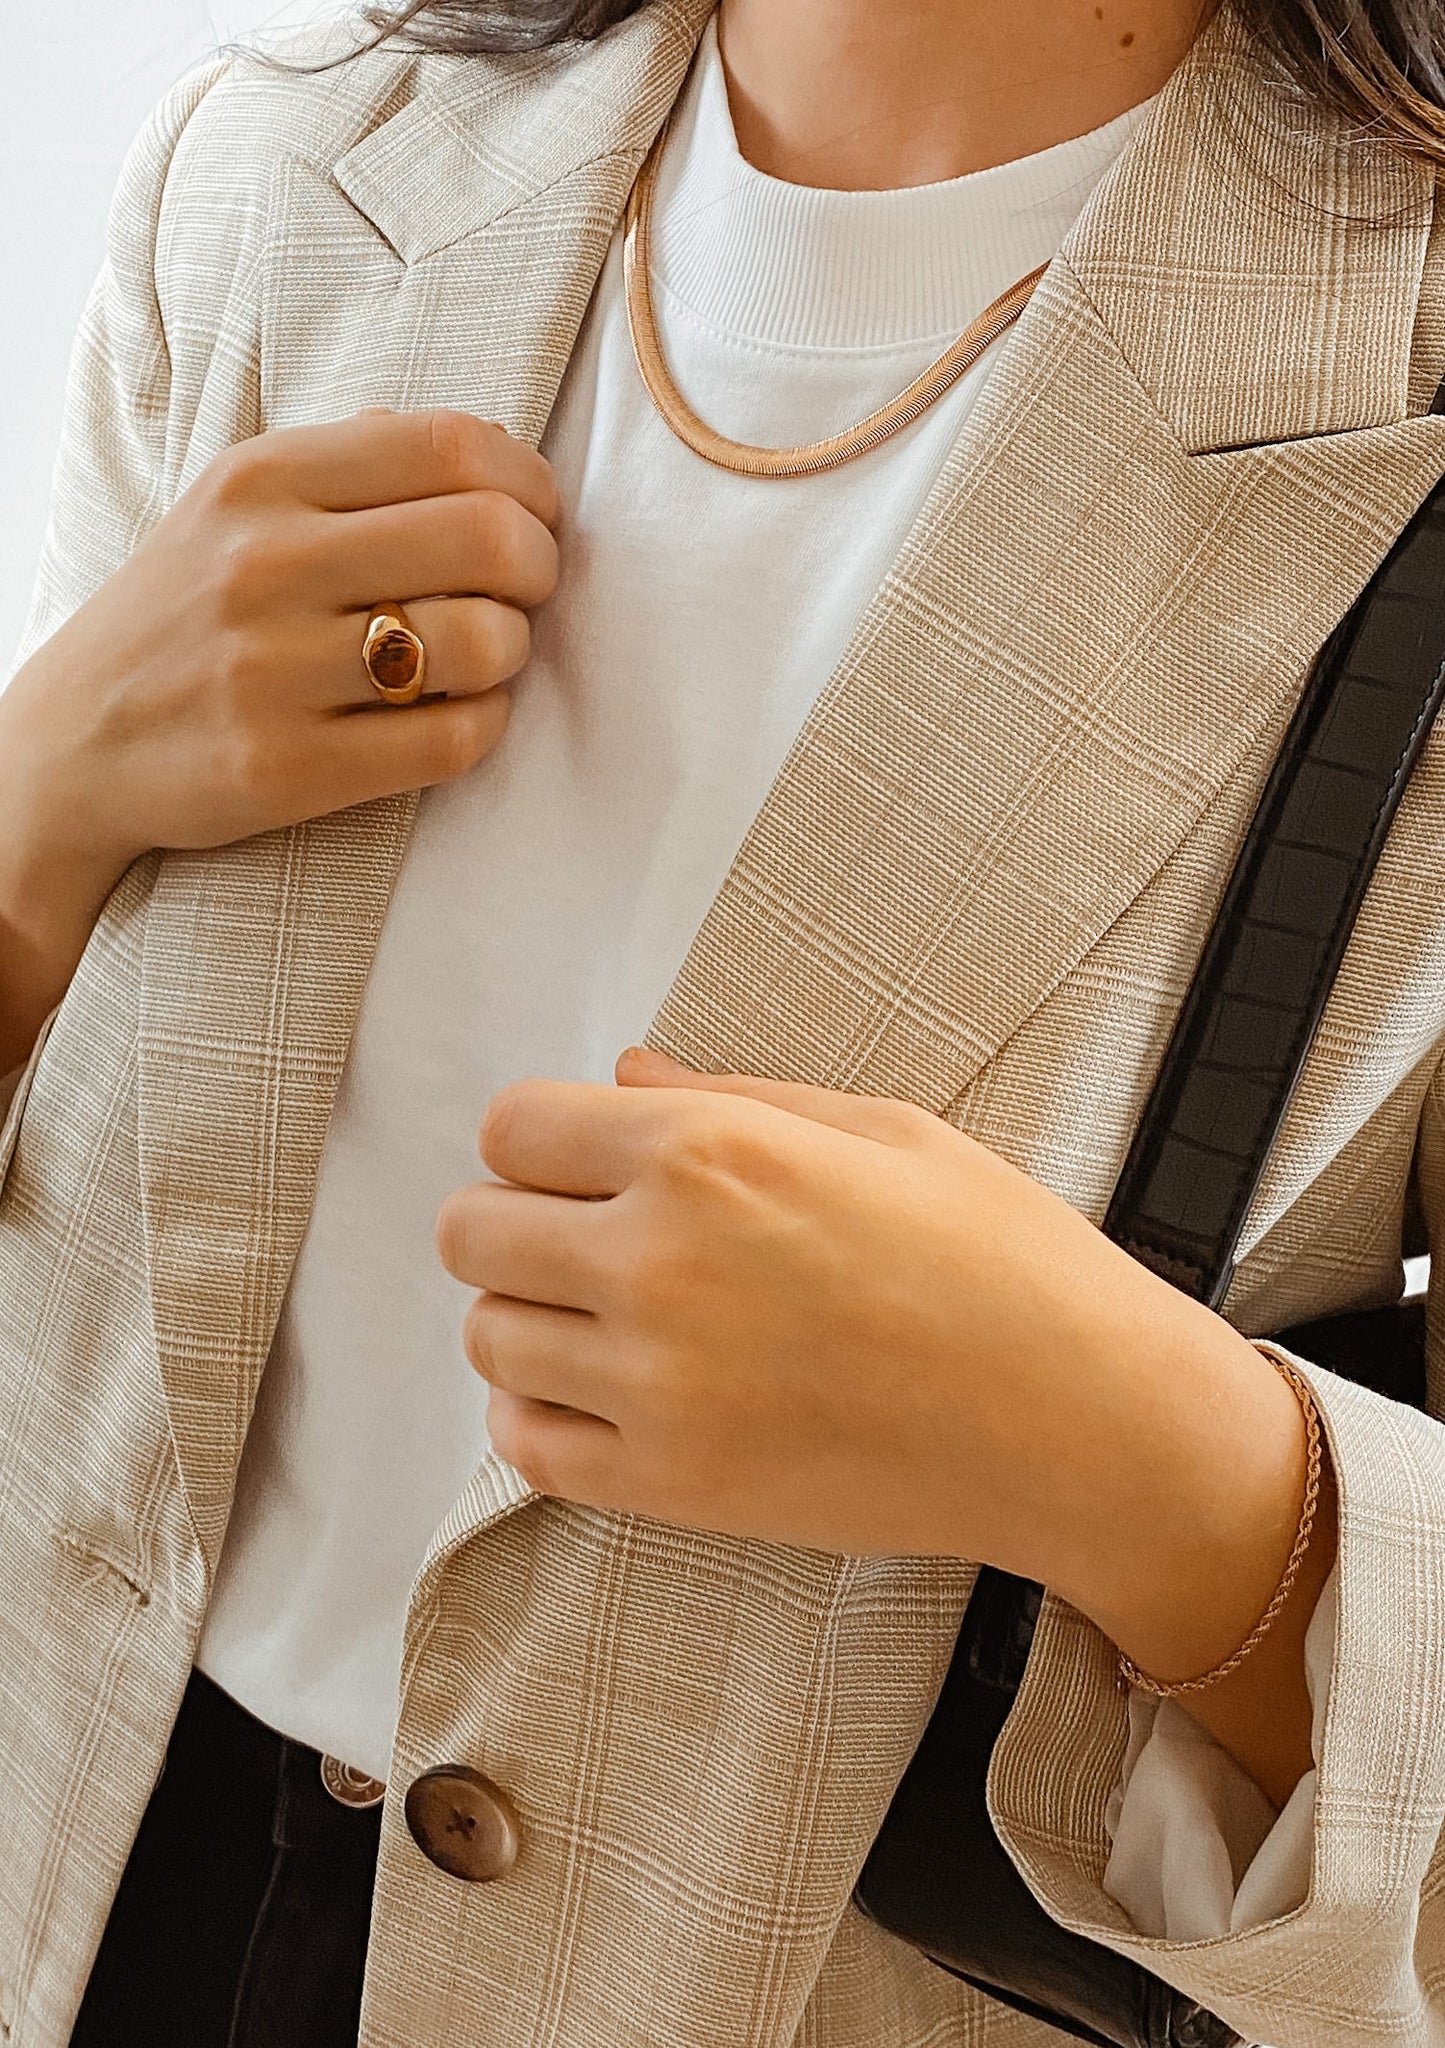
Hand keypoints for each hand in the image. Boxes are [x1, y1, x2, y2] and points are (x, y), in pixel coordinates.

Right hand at [0, 406, 557, 886]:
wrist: (75, 744)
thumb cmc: (188, 617)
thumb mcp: (238, 507)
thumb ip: (355, 465)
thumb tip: (491, 444)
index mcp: (263, 479)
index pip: (453, 445)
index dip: (529, 482)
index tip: (535, 516)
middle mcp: (265, 564)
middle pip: (487, 538)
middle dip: (540, 567)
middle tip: (527, 591)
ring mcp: (272, 671)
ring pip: (480, 641)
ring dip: (514, 651)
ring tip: (486, 657)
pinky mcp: (287, 767)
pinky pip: (451, 740)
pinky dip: (486, 725)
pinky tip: (463, 714)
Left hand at [437, 1048, 1310, 1692]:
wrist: (1081, 1424)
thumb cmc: (1003, 1262)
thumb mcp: (884, 1129)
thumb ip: (731, 1093)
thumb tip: (626, 1072)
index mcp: (712, 1152)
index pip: (513, 1128)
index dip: (543, 1137)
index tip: (586, 1158)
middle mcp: (660, 1263)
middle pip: (471, 1232)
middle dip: (516, 1218)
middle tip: (589, 1232)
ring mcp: (656, 1385)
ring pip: (486, 1337)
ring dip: (528, 1315)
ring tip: (610, 1313)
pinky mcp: (670, 1486)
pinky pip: (523, 1446)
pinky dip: (540, 1412)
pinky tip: (605, 1390)